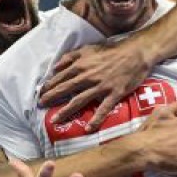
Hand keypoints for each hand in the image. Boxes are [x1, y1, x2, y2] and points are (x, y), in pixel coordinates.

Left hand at [39, 40, 153, 128]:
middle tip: (41, 106)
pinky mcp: (114, 94)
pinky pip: (103, 109)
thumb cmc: (111, 50)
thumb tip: (55, 67)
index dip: (49, 86)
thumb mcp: (88, 48)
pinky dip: (96, 119)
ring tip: (55, 120)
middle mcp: (88, 77)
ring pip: (79, 100)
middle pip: (66, 89)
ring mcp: (101, 87)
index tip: (41, 93)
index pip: (61, 77)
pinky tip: (88, 129)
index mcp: (81, 65)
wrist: (135, 54)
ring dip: (66, 111)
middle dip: (51, 98)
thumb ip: (70, 57)